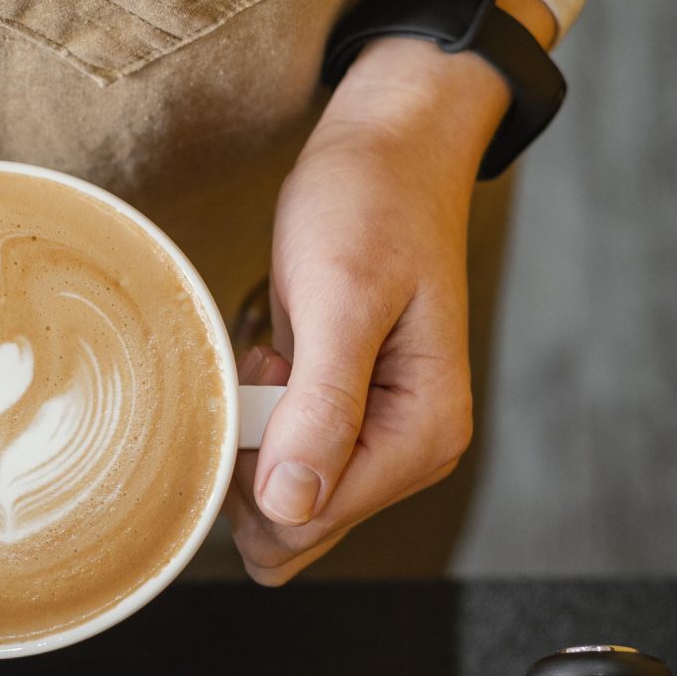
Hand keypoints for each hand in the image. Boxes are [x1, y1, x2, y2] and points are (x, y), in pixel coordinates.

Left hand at [232, 0, 553, 582]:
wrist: (390, 149)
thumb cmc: (371, 204)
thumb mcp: (340, 295)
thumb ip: (322, 406)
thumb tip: (291, 505)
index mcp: (423, 436)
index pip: (308, 523)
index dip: (253, 472)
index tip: (259, 380)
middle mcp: (409, 451)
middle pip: (292, 526)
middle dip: (254, 457)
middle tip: (270, 363)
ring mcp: (378, 439)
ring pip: (280, 497)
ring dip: (255, 432)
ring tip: (281, 350)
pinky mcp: (348, 417)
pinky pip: (281, 456)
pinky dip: (260, 412)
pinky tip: (281, 353)